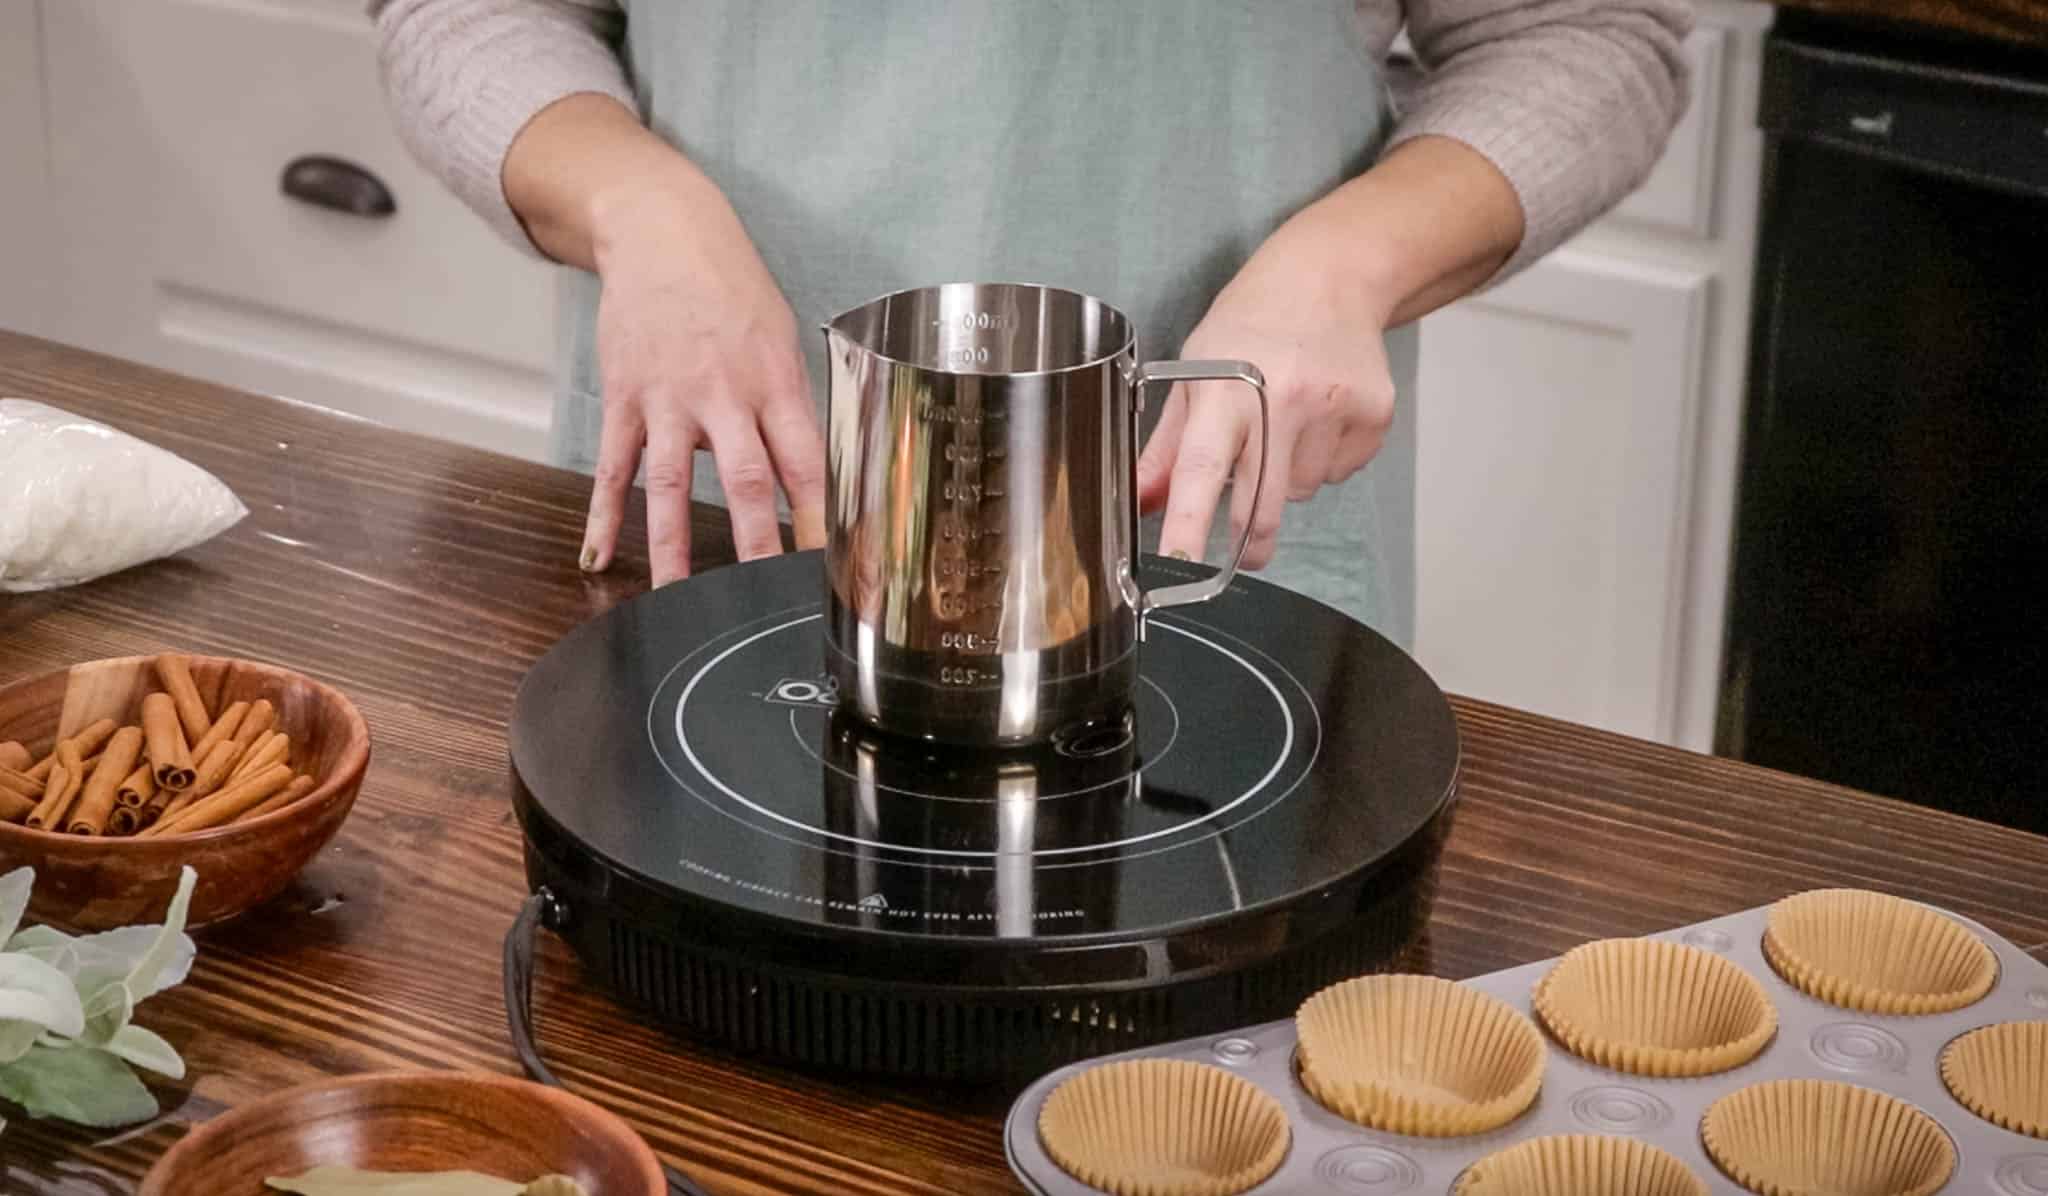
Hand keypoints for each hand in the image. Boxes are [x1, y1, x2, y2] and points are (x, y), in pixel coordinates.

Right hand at [577, 176, 826, 585]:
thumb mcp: (782, 340)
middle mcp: (723, 395)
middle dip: (758, 543)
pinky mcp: (624, 398)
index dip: (821, 517)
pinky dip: (602, 513)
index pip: (805, 462)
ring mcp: (668, 399)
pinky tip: (598, 556)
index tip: (834, 566)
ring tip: (675, 600)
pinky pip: (613, 465)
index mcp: (774, 383)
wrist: (662, 234)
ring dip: (672, 546)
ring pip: (669, 483)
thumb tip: (808, 475)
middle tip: (767, 597)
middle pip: (745, 479)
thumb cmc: (732, 290)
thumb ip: (790, 408)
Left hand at [1136, 212, 1395, 569]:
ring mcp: (1334, 407)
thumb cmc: (1251, 323)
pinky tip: (1319, 419)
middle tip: (1244, 551)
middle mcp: (1283, 399)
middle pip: (1261, 506)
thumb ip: (1166, 445)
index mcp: (1225, 389)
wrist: (1329, 276)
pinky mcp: (1374, 415)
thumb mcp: (1195, 371)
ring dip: (1286, 480)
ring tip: (1285, 427)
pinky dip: (1324, 462)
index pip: (1199, 469)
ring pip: (1301, 493)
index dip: (1186, 523)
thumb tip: (1142, 503)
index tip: (1178, 562)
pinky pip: (1339, 475)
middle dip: (1248, 543)